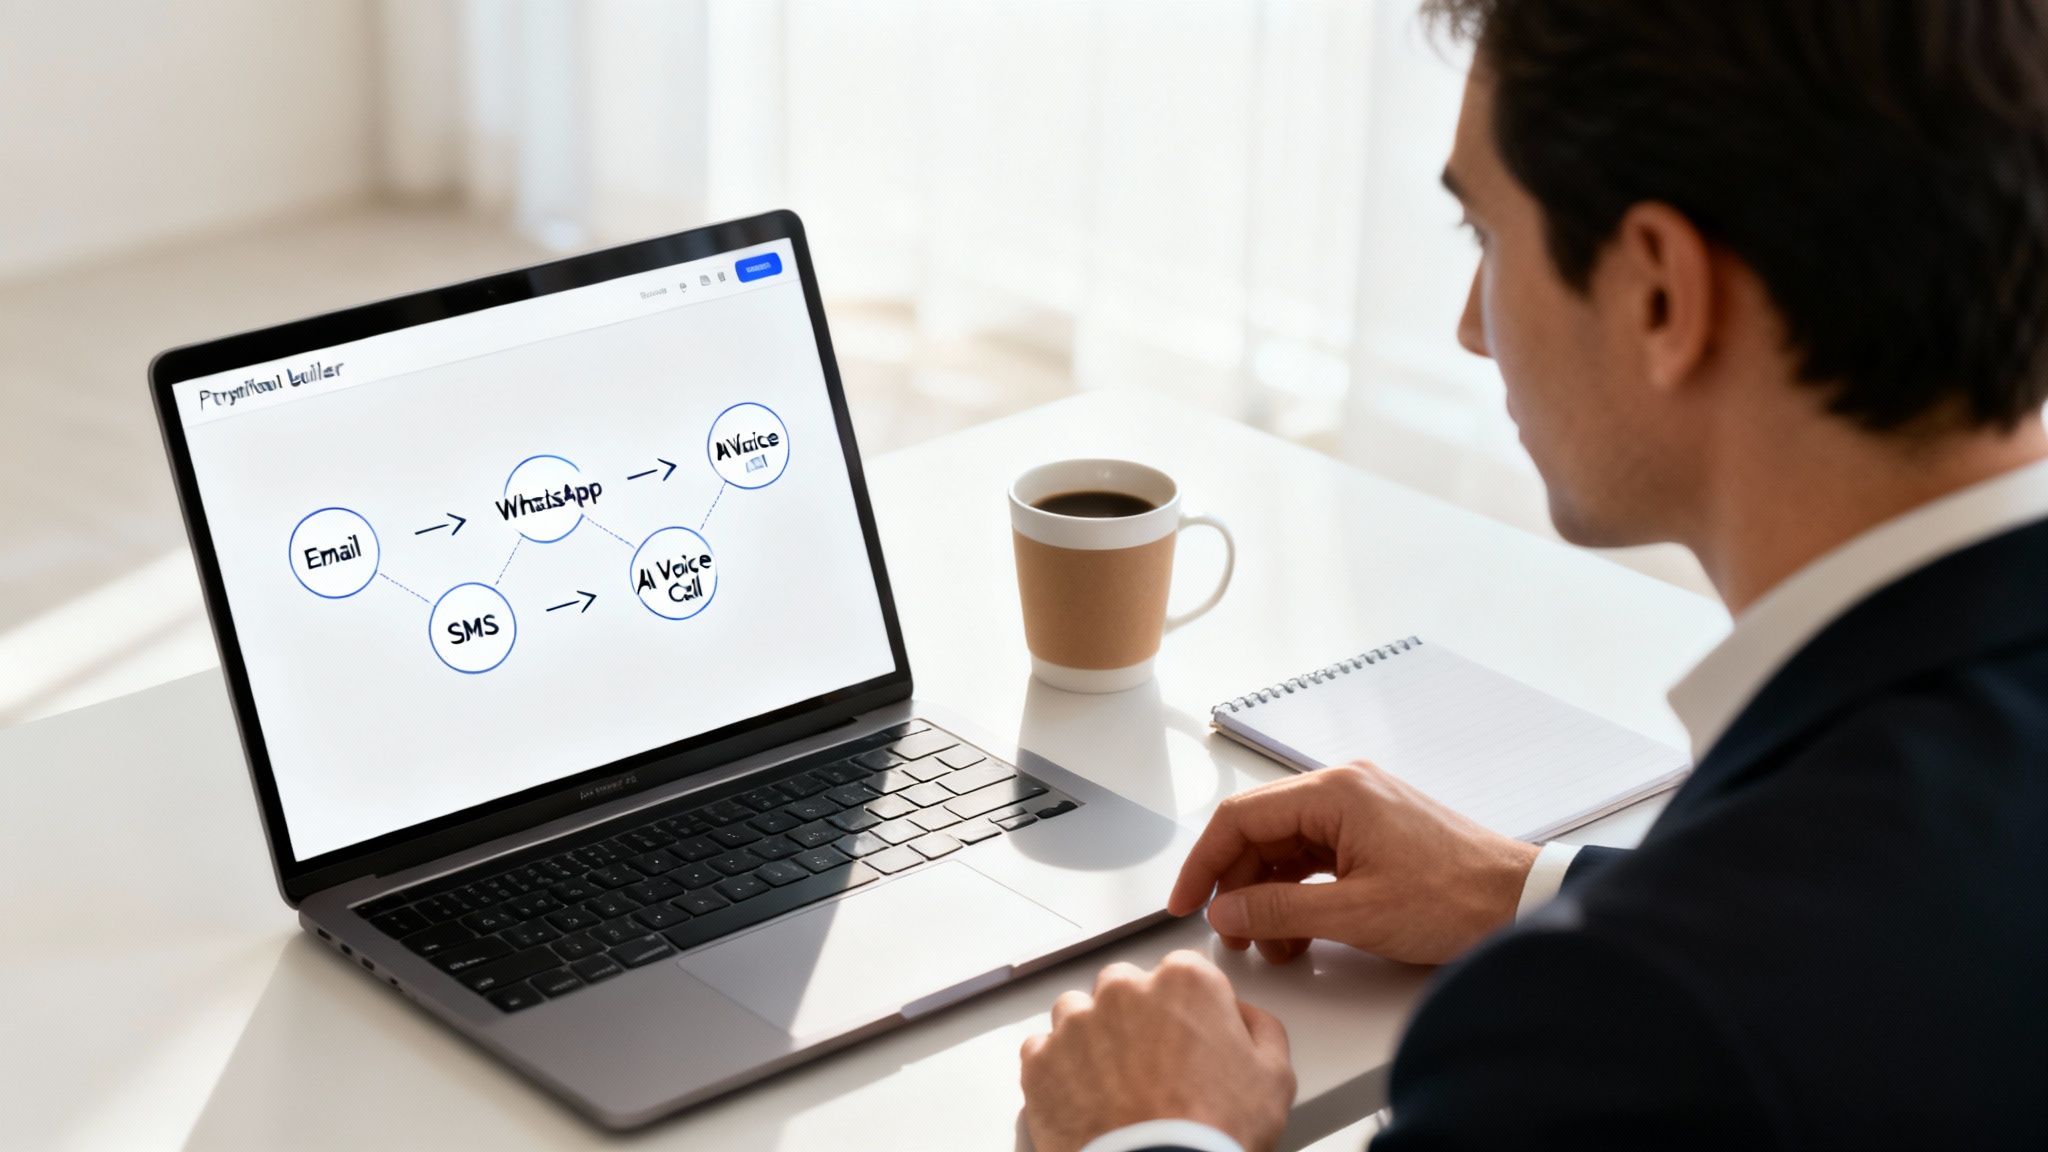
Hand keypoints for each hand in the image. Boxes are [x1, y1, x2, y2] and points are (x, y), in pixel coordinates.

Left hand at [1019, 950, 1294, 1151]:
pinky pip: (1043, 1052)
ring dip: (1092, 1040)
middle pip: (1126, 989)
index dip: (1189, 1010)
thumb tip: (1247, 1019)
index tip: (1191, 1038)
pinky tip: (1086, 1100)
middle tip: (1154, 1069)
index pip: (1183, 974)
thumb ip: (1260, 1029)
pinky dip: (1059, 1071)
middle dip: (1136, 1020)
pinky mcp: (1040, 1060)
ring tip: (1116, 1087)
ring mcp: (1076, 1023)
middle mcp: (1124, 990)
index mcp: (1184, 982)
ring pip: (1078, 1014)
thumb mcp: (1273, 1078)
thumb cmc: (1211, 1133)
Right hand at [1169, 762, 1539, 965]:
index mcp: (1334, 793)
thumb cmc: (1455, 898)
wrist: (1520, 902)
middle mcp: (1343, 789)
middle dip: (1238, 887)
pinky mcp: (1374, 832)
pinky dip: (1299, 894)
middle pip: (1260, 832)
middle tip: (1231, 936)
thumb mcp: (1355, 914)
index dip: (1203, 863)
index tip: (1185, 902)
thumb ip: (1279, 912)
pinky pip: (1315, 857)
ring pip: (1286, 848)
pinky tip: (1301, 932)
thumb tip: (1226, 912)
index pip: (1239, 819)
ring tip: (1273, 945)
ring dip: (1270, 897)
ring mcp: (1360, 809)